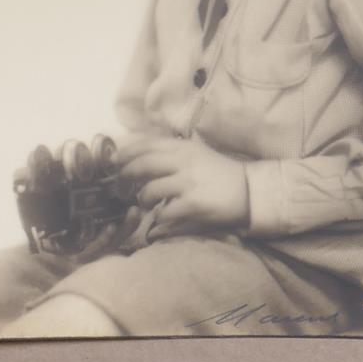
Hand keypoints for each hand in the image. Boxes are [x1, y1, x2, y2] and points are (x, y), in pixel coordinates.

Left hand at [115, 135, 249, 239]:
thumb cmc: (218, 173)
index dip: (124, 153)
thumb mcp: (194, 154)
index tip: (112, 162)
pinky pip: (164, 212)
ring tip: (144, 202)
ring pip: (149, 191)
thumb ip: (169, 153)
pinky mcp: (194, 204)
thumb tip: (136, 156)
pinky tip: (161, 217)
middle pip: (141, 165)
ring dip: (142, 199)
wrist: (250, 191)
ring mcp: (188, 183)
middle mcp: (183, 162)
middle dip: (125, 176)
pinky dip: (158, 217)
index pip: (144, 144)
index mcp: (182, 147)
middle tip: (119, 186)